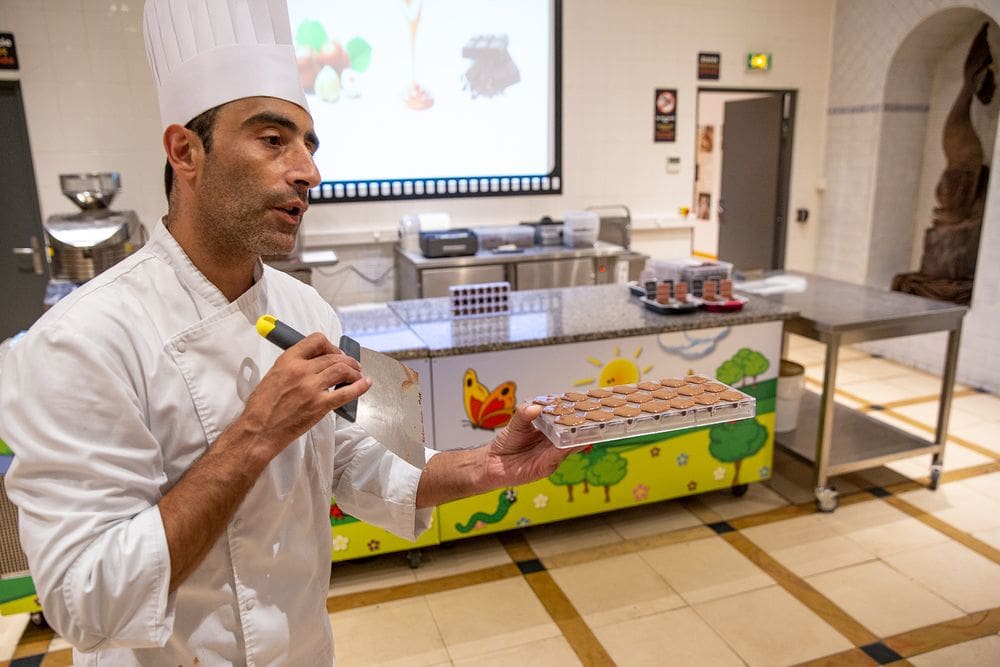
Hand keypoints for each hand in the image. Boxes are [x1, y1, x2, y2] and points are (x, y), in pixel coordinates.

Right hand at [241, 332, 370, 454]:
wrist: (259, 431)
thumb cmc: (262, 407)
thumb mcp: (273, 375)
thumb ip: (293, 366)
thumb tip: (312, 364)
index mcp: (288, 361)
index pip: (316, 341)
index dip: (330, 345)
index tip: (335, 352)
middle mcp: (301, 370)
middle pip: (333, 357)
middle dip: (347, 359)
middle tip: (352, 365)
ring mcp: (312, 388)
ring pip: (342, 370)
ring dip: (354, 371)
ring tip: (357, 374)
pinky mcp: (320, 406)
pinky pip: (346, 392)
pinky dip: (359, 387)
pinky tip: (365, 384)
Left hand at [482, 403, 579, 487]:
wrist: (492, 463)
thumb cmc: (506, 443)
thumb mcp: (515, 424)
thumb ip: (524, 415)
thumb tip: (535, 406)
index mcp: (548, 430)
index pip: (565, 422)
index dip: (575, 414)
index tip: (585, 405)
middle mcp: (552, 443)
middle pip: (571, 435)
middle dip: (582, 426)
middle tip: (593, 416)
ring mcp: (551, 456)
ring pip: (568, 446)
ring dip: (577, 438)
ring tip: (586, 428)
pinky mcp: (545, 467)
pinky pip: (557, 457)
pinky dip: (564, 450)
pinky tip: (569, 443)